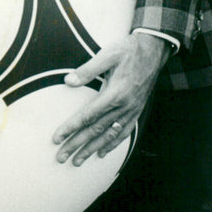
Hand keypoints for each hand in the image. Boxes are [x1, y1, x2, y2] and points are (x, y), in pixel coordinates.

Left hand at [52, 34, 170, 165]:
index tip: (57, 138)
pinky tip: (102, 152)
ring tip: (78, 161)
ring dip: (92, 149)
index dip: (71, 128)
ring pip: (109, 135)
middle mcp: (124, 106)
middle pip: (96, 130)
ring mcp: (132, 110)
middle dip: (77, 145)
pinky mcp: (136, 110)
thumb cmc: (128, 50)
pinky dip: (112, 144)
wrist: (154, 50)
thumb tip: (68, 81)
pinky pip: (123, 131)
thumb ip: (88, 70)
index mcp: (115, 93)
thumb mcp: (107, 55)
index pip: (88, 116)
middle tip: (61, 157)